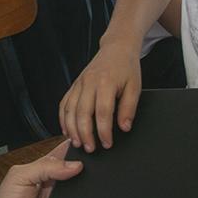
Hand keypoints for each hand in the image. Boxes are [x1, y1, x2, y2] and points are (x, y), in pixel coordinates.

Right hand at [58, 37, 141, 151]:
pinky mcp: (74, 85)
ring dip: (72, 129)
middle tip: (91, 149)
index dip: (104, 131)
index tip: (107, 143)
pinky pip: (64, 103)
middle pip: (82, 113)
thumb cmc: (126, 68)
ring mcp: (79, 83)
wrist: (116, 48)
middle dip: (85, 134)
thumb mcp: (135, 87)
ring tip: (77, 143)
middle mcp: (89, 82)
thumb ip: (129, 108)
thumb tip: (124, 128)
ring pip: (69, 110)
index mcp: (106, 82)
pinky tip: (66, 130)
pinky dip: (63, 118)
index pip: (102, 112)